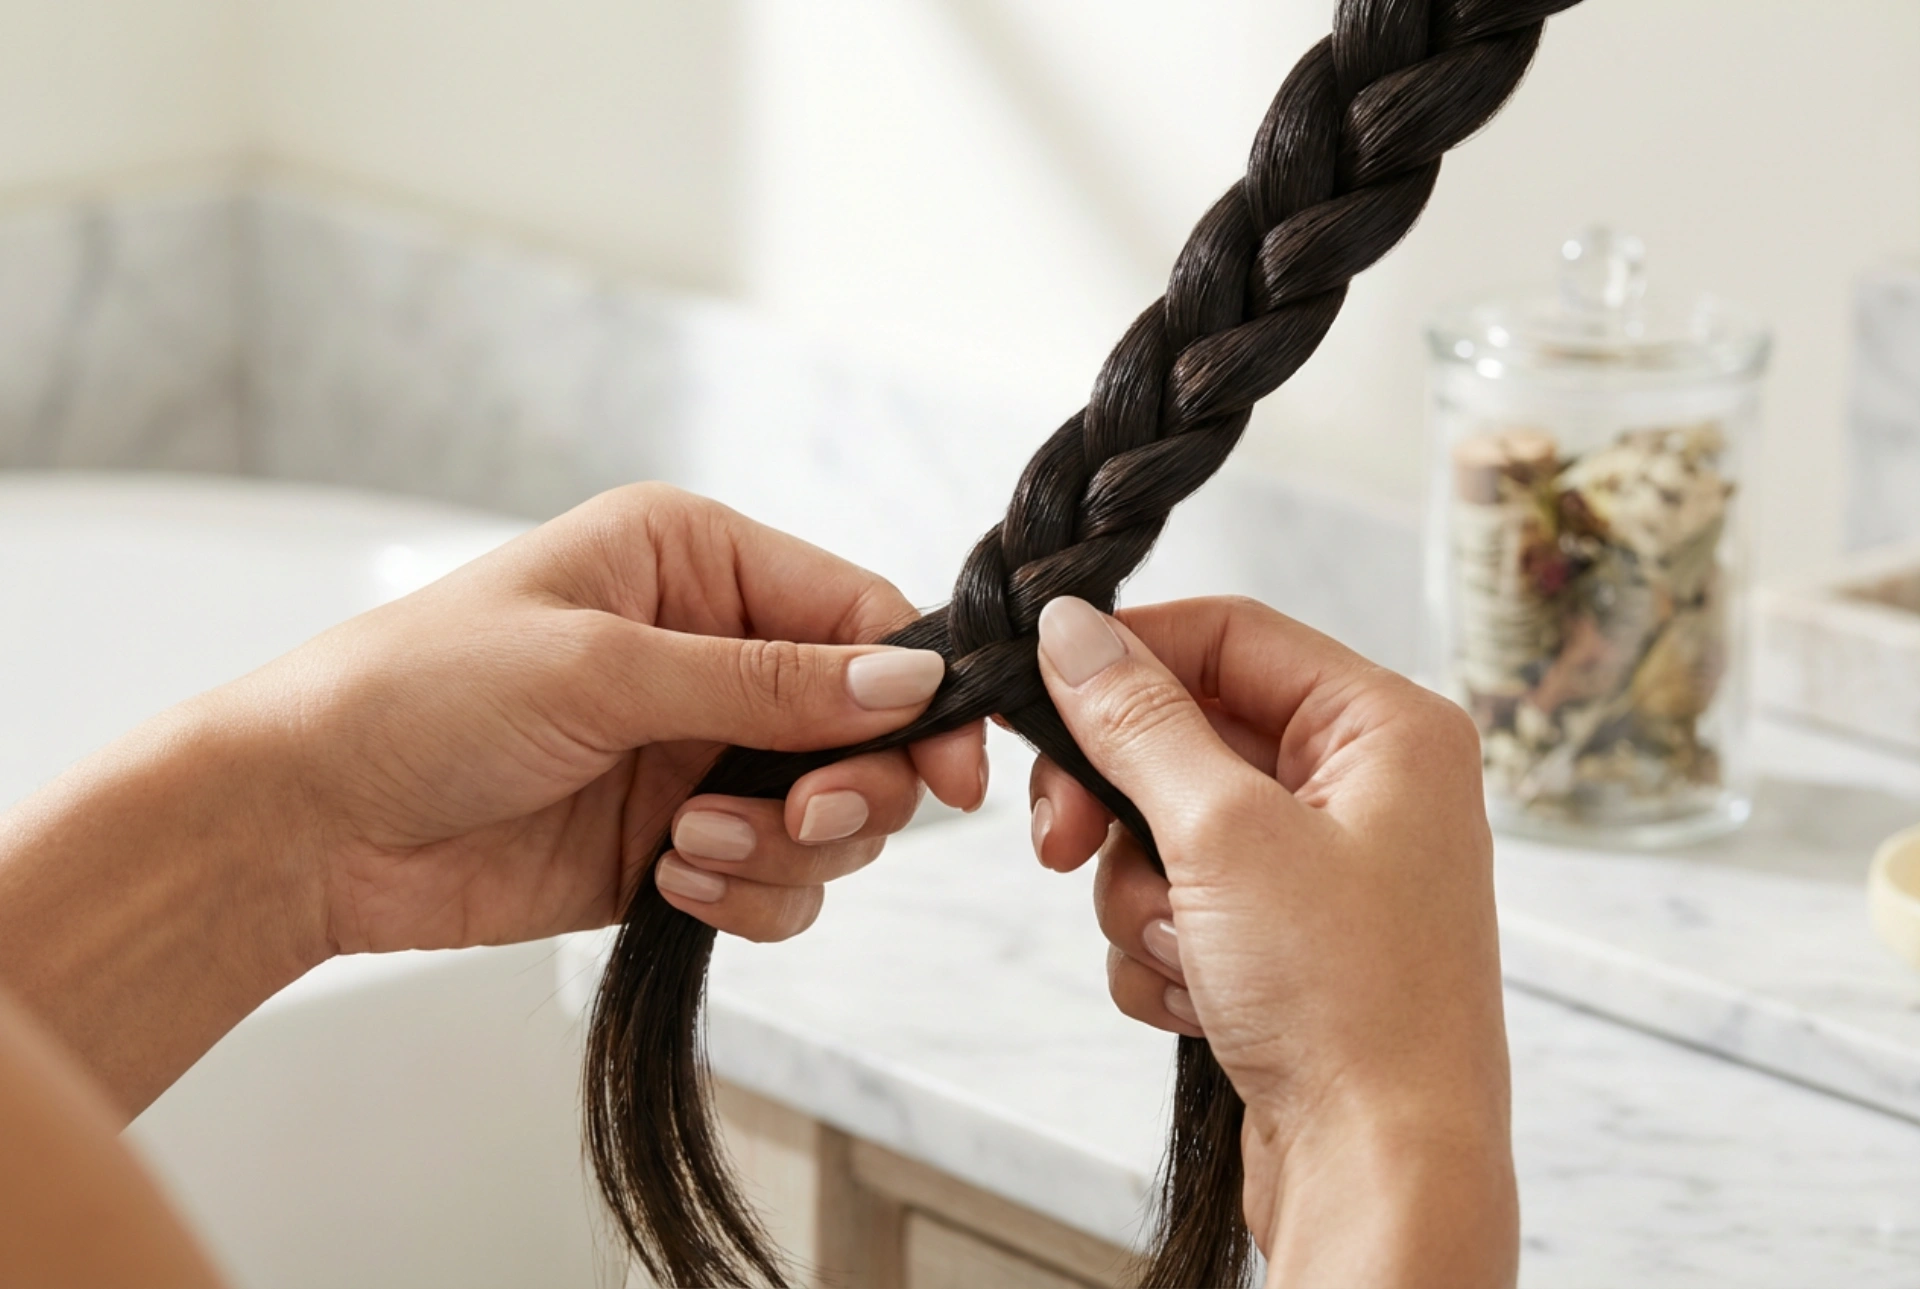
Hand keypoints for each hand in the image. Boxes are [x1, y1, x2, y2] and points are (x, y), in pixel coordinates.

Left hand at [0, 483, 982, 1112]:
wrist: (307, 823)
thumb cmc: (421, 695)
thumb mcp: (603, 667)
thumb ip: (767, 683)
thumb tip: (911, 681)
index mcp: (697, 564)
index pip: (862, 615)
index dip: (919, 689)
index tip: (952, 767)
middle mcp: (713, 655)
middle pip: (867, 727)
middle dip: (850, 784)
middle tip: (802, 815)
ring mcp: (699, 754)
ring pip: (833, 815)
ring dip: (784, 845)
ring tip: (689, 846)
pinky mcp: (678, 843)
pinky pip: (776, 880)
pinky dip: (747, 893)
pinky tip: (671, 881)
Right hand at [1029, 596, 1514, 1288]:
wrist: (1381, 1172)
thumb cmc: (1348, 1003)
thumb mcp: (1224, 836)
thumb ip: (1137, 721)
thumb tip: (1072, 628)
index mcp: (1385, 729)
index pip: (1229, 634)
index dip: (1127, 656)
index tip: (1037, 690)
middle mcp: (1364, 787)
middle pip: (1185, 735)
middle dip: (1119, 805)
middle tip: (1063, 844)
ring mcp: (1323, 869)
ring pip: (1166, 828)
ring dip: (1141, 896)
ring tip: (1181, 954)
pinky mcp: (1285, 942)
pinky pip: (1178, 905)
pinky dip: (1162, 952)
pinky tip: (1199, 1002)